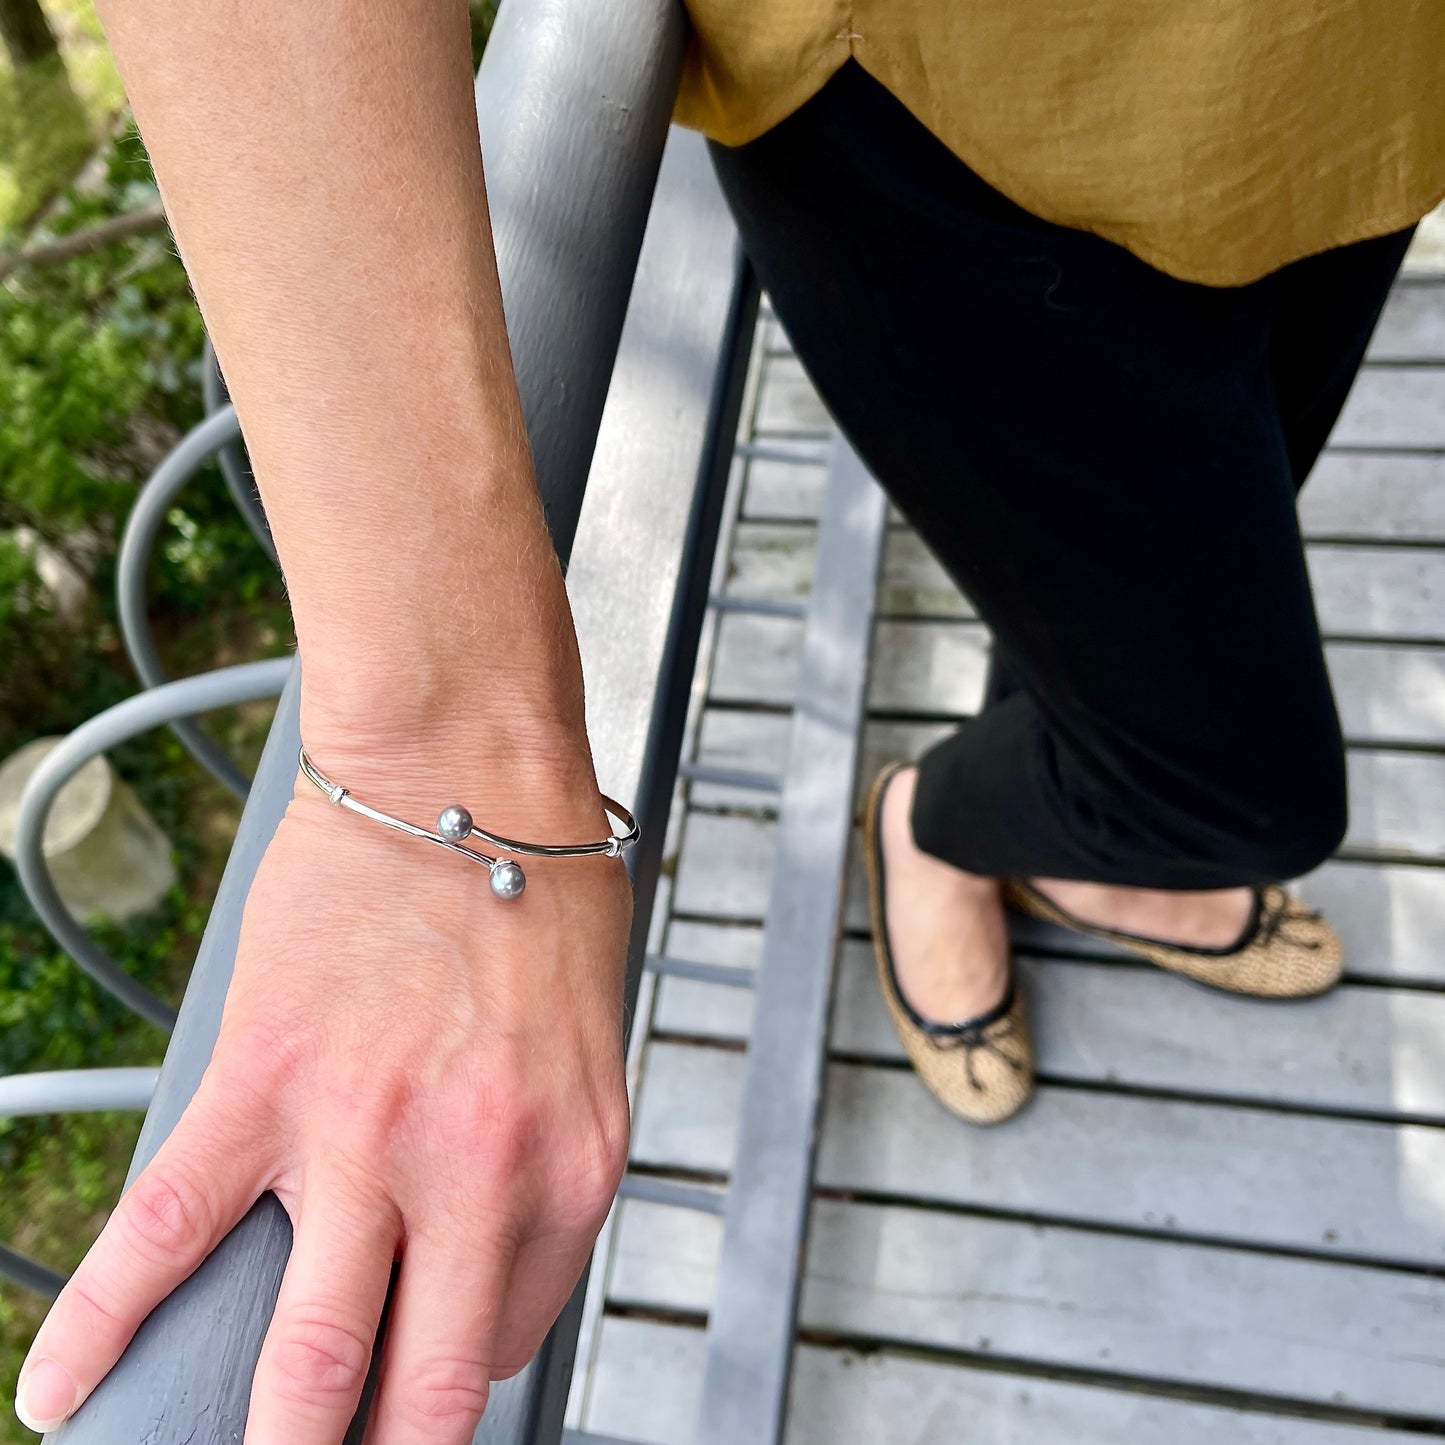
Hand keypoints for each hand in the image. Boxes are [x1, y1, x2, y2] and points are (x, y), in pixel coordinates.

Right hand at [16, 769, 632, 1441]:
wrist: (467, 773)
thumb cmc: (538, 893)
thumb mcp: (582, 1048)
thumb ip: (534, 1159)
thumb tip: (462, 1253)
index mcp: (570, 1167)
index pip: (505, 1342)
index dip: (451, 1376)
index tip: (414, 1381)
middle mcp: (479, 1174)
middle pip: (417, 1395)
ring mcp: (366, 1138)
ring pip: (300, 1355)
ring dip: (260, 1440)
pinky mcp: (265, 1085)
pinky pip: (164, 1236)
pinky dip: (98, 1330)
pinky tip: (58, 1388)